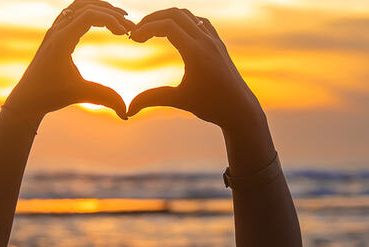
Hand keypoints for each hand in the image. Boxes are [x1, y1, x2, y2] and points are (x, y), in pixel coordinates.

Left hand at [5, 0, 133, 119]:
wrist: (26, 98)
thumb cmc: (49, 96)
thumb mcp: (80, 94)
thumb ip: (105, 98)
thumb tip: (127, 113)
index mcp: (61, 40)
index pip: (89, 15)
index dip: (111, 20)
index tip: (126, 34)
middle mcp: (57, 30)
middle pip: (86, 6)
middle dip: (110, 13)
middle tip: (129, 27)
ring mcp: (54, 30)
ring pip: (78, 6)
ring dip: (100, 9)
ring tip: (119, 21)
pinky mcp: (54, 35)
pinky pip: (72, 13)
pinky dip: (89, 13)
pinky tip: (102, 24)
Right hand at [128, 8, 266, 130]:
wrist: (240, 109)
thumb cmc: (211, 106)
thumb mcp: (179, 101)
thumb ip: (152, 99)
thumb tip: (128, 110)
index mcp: (196, 52)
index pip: (167, 26)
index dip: (146, 29)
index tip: (133, 40)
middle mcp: (206, 41)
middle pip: (175, 14)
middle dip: (152, 19)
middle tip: (137, 33)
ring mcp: (214, 40)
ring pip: (188, 16)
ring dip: (167, 18)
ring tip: (151, 31)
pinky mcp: (218, 44)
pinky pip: (199, 22)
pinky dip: (183, 21)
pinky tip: (174, 32)